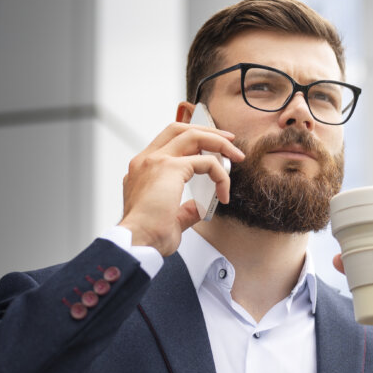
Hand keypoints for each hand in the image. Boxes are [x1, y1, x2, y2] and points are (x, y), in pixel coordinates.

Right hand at [118, 122, 244, 255]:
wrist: (136, 242)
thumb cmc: (146, 235)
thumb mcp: (169, 218)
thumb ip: (184, 209)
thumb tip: (198, 207)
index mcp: (141, 170)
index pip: (168, 142)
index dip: (193, 141)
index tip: (212, 151)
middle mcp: (145, 161)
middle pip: (179, 129)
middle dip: (208, 132)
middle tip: (229, 142)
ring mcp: (155, 161)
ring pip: (193, 135)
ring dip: (218, 143)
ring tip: (236, 155)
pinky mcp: (169, 168)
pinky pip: (206, 162)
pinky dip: (220, 175)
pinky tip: (224, 193)